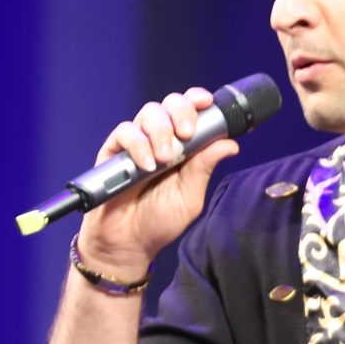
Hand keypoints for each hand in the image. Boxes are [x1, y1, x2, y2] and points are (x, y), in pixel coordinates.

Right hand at [73, 89, 241, 282]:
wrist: (127, 243)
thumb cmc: (159, 221)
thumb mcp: (189, 197)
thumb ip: (204, 169)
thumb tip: (231, 144)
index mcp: (184, 147)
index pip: (191, 111)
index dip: (198, 100)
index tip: (206, 102)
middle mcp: (161, 139)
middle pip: (170, 104)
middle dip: (182, 112)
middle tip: (187, 134)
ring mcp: (137, 143)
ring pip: (149, 113)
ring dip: (161, 130)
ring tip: (164, 159)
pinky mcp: (114, 151)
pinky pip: (125, 132)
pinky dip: (138, 144)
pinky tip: (146, 165)